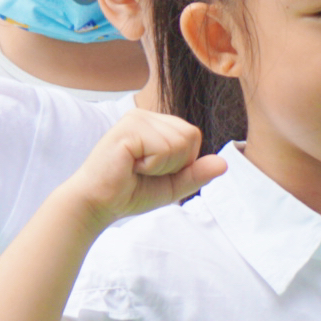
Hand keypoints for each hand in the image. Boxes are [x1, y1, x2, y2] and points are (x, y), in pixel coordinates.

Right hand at [65, 109, 227, 227]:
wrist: (96, 205)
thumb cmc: (129, 193)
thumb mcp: (172, 186)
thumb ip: (196, 174)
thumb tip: (225, 163)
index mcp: (156, 124)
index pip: (193, 136)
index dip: (181, 162)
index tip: (153, 171)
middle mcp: (146, 115)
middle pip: (190, 136)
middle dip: (174, 164)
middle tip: (143, 171)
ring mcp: (136, 118)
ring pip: (179, 142)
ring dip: (161, 166)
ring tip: (135, 169)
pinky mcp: (128, 128)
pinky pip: (163, 148)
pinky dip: (152, 166)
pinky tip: (130, 167)